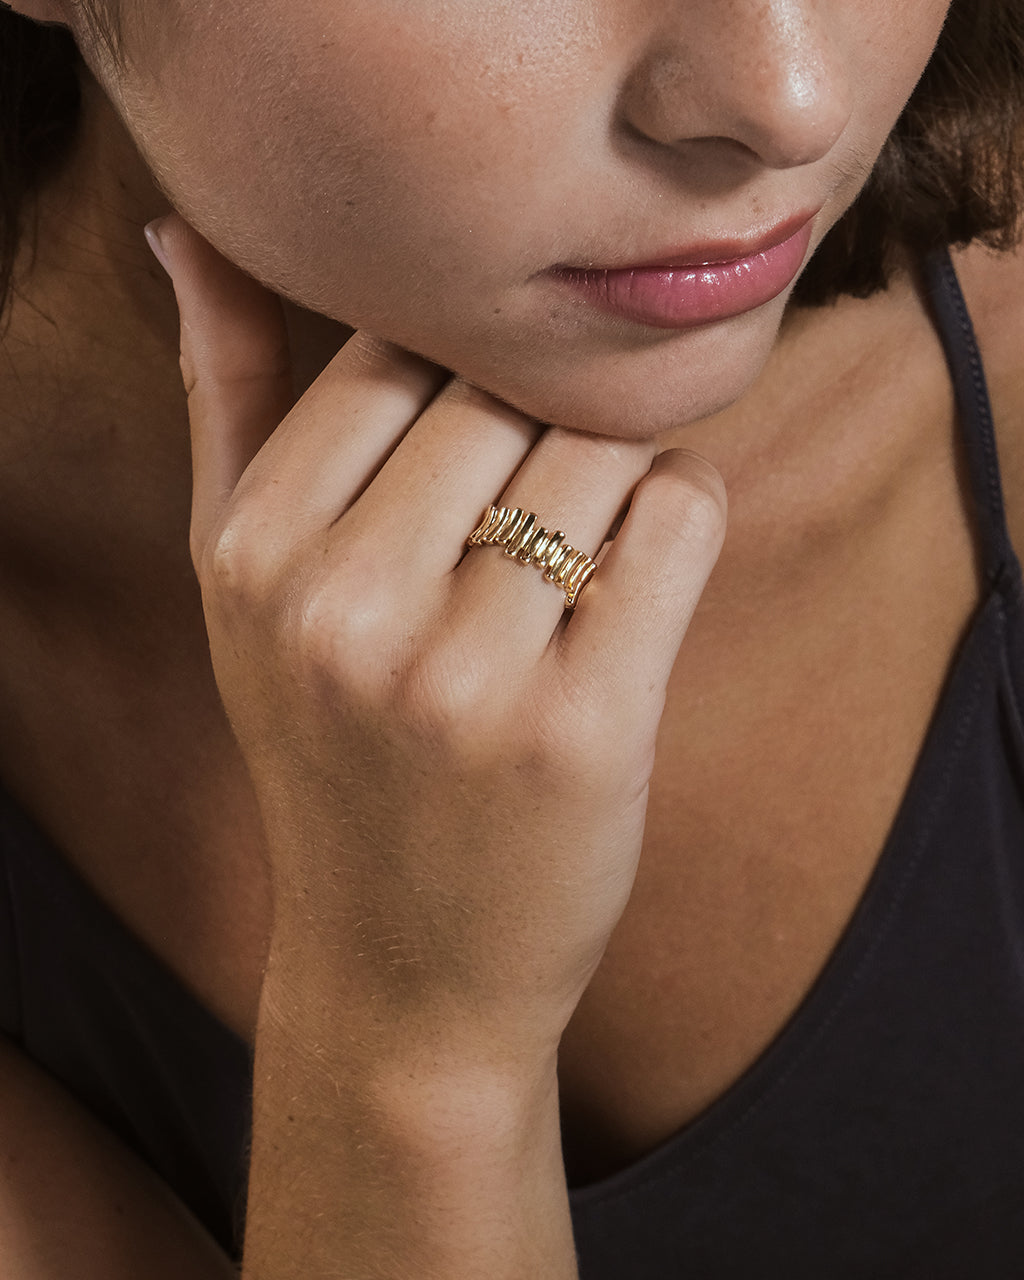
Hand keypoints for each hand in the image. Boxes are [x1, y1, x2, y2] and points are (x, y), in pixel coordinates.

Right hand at [149, 212, 725, 1068]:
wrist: (406, 967)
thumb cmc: (332, 758)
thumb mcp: (247, 592)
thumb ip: (229, 405)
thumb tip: (187, 234)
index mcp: (253, 556)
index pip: (392, 348)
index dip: (464, 367)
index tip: (487, 421)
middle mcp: (345, 609)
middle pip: (504, 384)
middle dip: (546, 413)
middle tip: (549, 477)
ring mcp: (464, 675)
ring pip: (602, 439)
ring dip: (620, 465)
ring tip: (588, 532)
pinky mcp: (584, 729)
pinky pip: (681, 517)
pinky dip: (681, 518)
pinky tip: (639, 573)